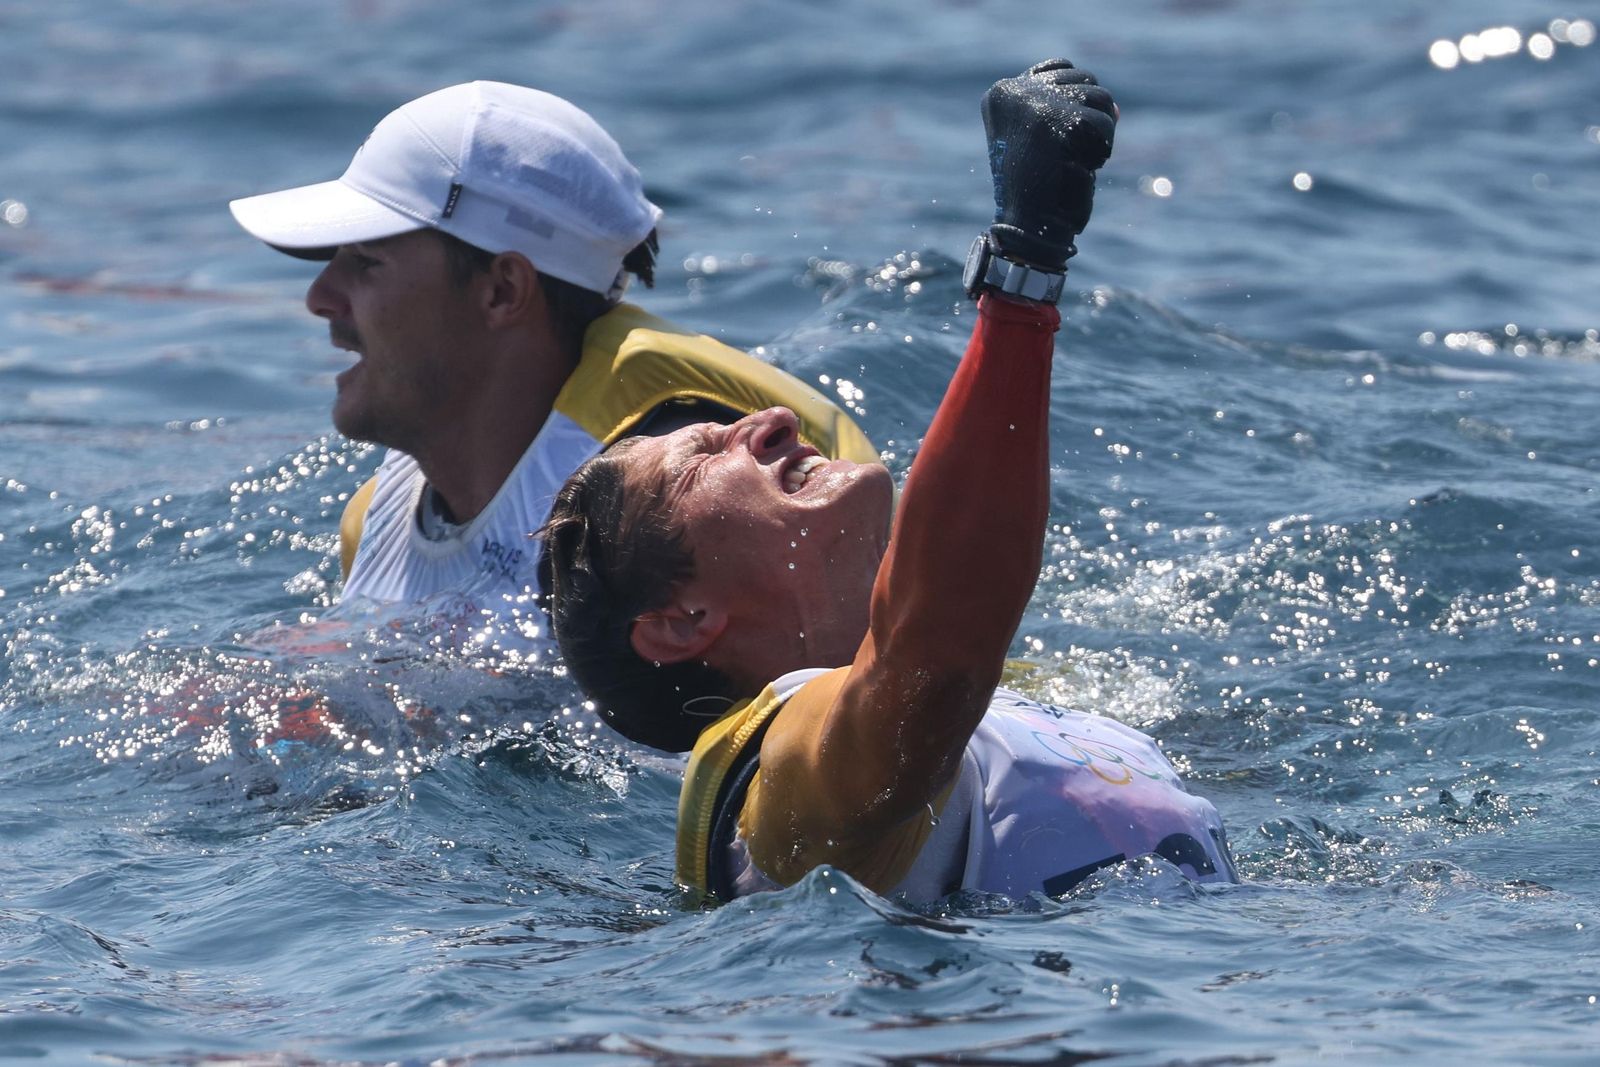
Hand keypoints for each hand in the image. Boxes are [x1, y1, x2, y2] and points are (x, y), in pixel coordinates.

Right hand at [981, 59, 1116, 270]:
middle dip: (1090, 116)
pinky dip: (1101, 150)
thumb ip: (1072, 110)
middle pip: (1084, 79)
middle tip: (1068, 153)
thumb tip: (1116, 109)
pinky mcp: (1058, 121)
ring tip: (1073, 160)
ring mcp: (1034, 103)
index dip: (1074, 101)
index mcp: (1001, 94)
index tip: (1063, 135)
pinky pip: (1105, 124)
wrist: (1028, 225)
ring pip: (1101, 98)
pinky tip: (1078, 167)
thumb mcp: (1046, 140)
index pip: (1060, 68)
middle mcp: (1013, 91)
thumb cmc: (1038, 188)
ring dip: (1099, 134)